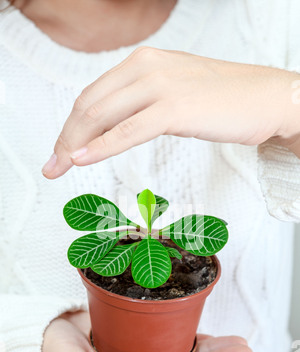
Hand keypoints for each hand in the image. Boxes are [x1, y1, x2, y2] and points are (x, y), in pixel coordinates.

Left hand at [42, 47, 299, 178]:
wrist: (267, 98)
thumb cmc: (225, 99)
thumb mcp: (174, 92)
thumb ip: (143, 102)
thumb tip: (116, 126)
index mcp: (144, 62)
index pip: (93, 95)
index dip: (71, 125)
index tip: (62, 149)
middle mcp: (146, 67)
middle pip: (89, 105)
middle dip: (65, 138)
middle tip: (53, 164)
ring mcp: (160, 86)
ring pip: (101, 116)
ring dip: (74, 145)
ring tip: (60, 168)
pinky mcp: (175, 108)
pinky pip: (127, 131)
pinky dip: (101, 147)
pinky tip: (81, 159)